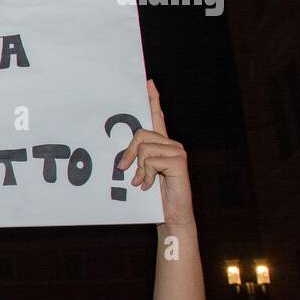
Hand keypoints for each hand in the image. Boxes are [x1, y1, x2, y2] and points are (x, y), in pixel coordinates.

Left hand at [117, 80, 193, 226]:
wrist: (171, 216)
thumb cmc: (154, 196)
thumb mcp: (141, 173)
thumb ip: (135, 159)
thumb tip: (120, 157)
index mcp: (162, 145)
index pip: (157, 117)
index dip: (153, 100)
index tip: (148, 83)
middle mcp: (172, 144)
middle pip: (140, 134)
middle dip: (128, 152)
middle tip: (124, 169)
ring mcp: (177, 151)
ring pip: (143, 148)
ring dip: (138, 168)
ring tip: (142, 182)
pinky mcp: (179, 161)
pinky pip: (150, 159)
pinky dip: (146, 174)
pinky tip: (150, 185)